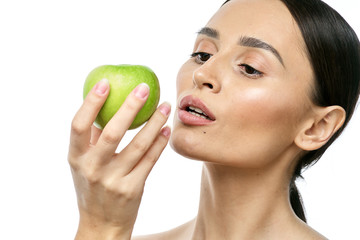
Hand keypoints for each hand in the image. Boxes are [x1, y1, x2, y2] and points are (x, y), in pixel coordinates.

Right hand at [68, 79, 170, 239]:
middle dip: (130, 107)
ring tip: (165, 105)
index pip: (79, 125)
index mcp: (76, 157)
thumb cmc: (93, 186)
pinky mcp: (132, 189)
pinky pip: (150, 160)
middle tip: (144, 88)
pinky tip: (166, 129)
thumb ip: (92, 137)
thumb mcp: (84, 163)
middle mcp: (92, 169)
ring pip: (138, 145)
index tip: (106, 82)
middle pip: (112, 132)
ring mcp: (113, 180)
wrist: (102, 223)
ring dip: (154, 122)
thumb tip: (105, 104)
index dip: (91, 102)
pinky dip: (160, 142)